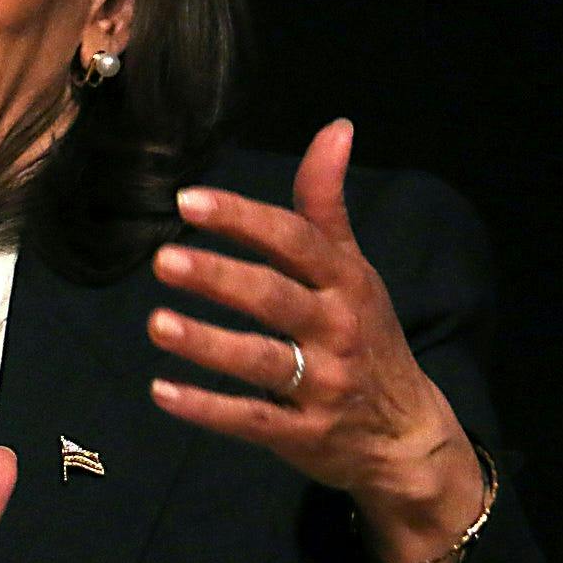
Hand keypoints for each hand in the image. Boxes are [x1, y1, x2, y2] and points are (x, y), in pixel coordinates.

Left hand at [146, 119, 482, 562]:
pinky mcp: (303, 434)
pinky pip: (251, 420)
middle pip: (274, 298)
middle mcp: (337, 330)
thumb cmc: (365, 336)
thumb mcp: (354, 270)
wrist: (406, 434)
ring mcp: (322, 385)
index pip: (294, 241)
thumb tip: (336, 128)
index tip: (188, 201)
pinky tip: (161, 391)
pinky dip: (206, 409)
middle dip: (219, 278)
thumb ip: (326, 205)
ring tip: (157, 323)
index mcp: (345, 282)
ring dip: (207, 343)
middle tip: (163, 260)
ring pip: (260, 361)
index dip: (243, 219)